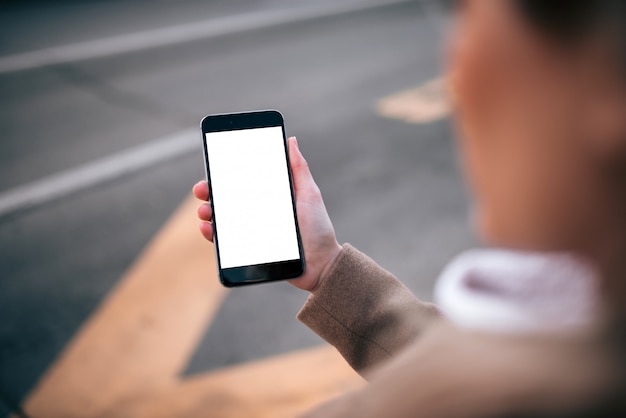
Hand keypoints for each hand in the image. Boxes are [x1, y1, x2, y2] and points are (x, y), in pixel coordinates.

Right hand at [193, 137, 341, 291]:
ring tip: (205, 210)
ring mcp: (252, 232)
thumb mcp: (309, 195)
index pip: (243, 182)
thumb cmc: (318, 228)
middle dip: (209, 191)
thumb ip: (299, 169)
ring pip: (222, 219)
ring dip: (207, 212)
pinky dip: (213, 235)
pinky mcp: (249, 251)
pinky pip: (225, 244)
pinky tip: (208, 229)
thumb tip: (290, 140)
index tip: (213, 166)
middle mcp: (258, 212)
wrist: (321, 264)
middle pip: (226, 199)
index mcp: (270, 197)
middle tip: (202, 188)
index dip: (226, 174)